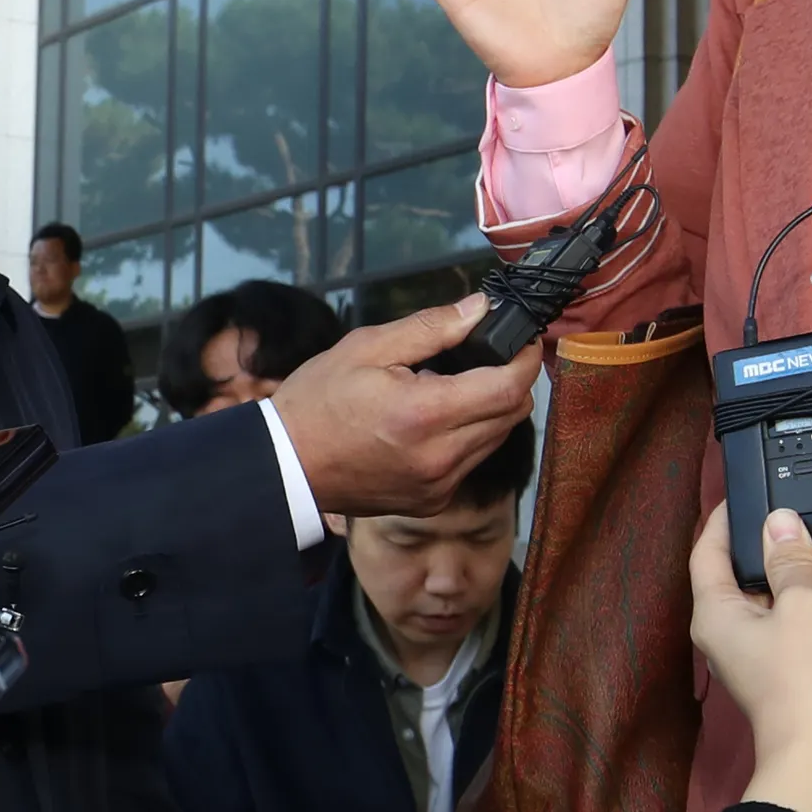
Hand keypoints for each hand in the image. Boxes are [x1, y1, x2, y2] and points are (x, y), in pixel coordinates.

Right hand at [267, 294, 538, 517]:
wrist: (285, 466)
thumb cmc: (318, 402)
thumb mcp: (367, 347)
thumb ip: (430, 328)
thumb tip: (479, 309)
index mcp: (426, 414)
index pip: (509, 387)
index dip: (526, 360)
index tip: (523, 341)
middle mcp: (441, 457)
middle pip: (512, 415)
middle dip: (512, 382)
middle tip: (492, 357)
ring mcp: (438, 485)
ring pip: (495, 440)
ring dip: (492, 410)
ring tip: (459, 387)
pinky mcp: (431, 501)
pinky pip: (471, 463)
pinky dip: (469, 438)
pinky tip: (438, 422)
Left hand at [686, 504, 811, 811]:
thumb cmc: (802, 678)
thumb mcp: (801, 606)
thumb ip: (794, 561)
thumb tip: (780, 522)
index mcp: (719, 614)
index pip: (709, 554)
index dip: (725, 520)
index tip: (746, 490)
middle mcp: (746, 631)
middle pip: (770, 574)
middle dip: (807, 541)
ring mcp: (786, 651)